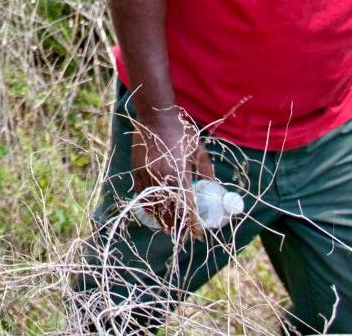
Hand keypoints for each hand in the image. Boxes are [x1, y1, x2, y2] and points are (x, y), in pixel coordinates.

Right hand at [129, 113, 213, 233]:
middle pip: (169, 210)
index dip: (192, 222)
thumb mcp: (199, 149)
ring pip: (154, 205)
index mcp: (179, 172)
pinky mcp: (137, 170)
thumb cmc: (181, 131)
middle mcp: (162, 177)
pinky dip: (148, 206)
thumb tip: (213, 185)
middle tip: (183, 236)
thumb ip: (206, 169)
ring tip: (169, 228)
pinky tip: (153, 213)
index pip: (187, 205)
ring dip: (161, 219)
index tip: (197, 233)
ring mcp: (147, 174)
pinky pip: (141, 194)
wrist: (156, 116)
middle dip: (176, 226)